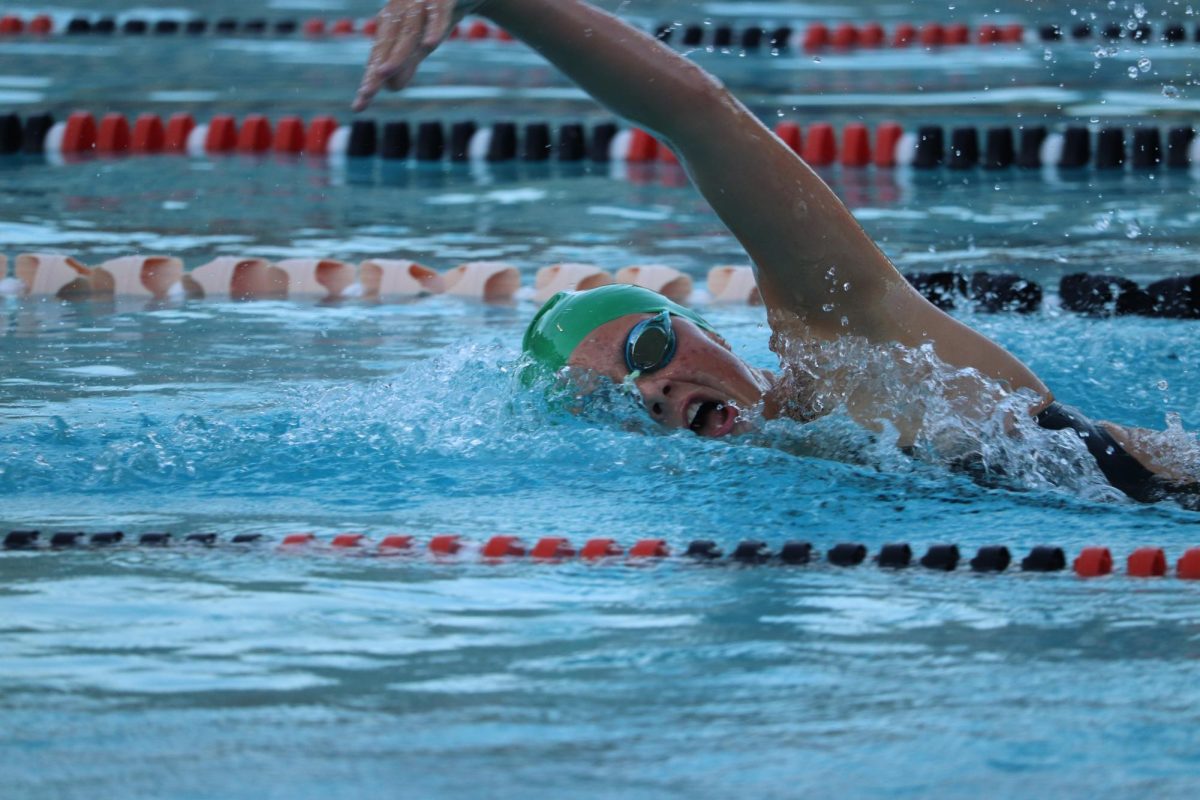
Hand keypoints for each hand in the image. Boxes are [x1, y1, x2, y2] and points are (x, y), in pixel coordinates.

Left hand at [353, 0, 485, 111]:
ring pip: (408, 30)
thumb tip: (391, 87)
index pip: (378, 56)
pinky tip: (430, 44)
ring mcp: (420, 3)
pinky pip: (438, 13)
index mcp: (391, 24)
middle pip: (387, 43)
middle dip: (376, 68)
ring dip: (397, 52)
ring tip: (384, 73)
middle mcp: (400, 12)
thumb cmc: (435, 15)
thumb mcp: (421, 42)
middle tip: (366, 92)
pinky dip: (435, 27)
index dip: (370, 79)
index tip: (360, 105)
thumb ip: (407, 63)